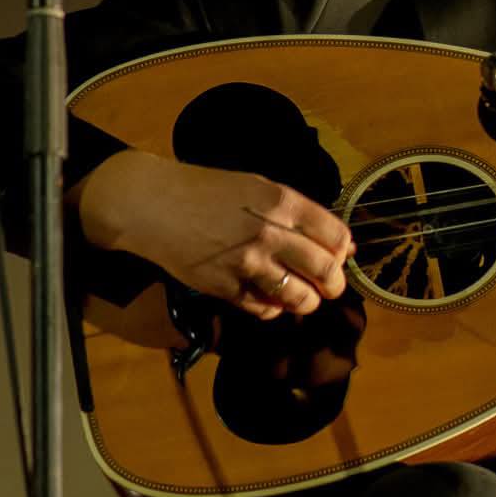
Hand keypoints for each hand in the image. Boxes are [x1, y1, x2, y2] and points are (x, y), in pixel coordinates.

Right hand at [71, 150, 354, 320]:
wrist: (153, 204)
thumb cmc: (207, 190)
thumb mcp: (257, 187)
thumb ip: (297, 213)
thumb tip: (338, 243)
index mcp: (282, 201)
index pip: (336, 235)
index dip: (342, 250)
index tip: (339, 257)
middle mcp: (270, 232)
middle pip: (324, 269)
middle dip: (334, 283)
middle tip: (329, 286)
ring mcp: (246, 263)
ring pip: (299, 297)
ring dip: (307, 301)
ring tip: (303, 297)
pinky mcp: (224, 288)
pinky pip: (264, 309)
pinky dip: (273, 308)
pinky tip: (270, 299)